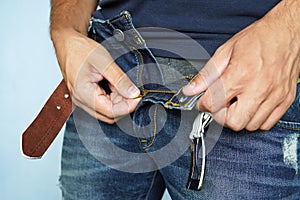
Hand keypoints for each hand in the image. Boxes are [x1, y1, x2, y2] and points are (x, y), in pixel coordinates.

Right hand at [52, 29, 140, 123]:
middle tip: (131, 90)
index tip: (138, 96)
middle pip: (109, 115)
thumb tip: (133, 94)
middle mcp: (80, 101)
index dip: (128, 106)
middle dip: (124, 105)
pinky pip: (101, 105)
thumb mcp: (104, 62)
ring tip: (121, 85)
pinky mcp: (84, 98)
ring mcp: (81, 100)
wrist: (67, 43)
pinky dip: (112, 99)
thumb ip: (120, 79)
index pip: (111, 112)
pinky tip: (114, 86)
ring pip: (106, 112)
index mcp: (83, 94)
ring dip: (118, 102)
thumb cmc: (80, 49)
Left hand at [183, 1, 299, 130]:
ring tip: (237, 101)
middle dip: (221, 116)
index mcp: (240, 74)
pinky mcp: (285, 100)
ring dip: (238, 117)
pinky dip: (255, 119)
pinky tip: (250, 105)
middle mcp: (259, 88)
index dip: (203, 105)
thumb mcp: (225, 52)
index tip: (204, 101)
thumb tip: (191, 90)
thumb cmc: (258, 39)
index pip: (213, 104)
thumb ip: (207, 74)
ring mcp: (274, 96)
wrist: (287, 32)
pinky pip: (267, 124)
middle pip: (233, 122)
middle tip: (220, 103)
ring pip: (250, 126)